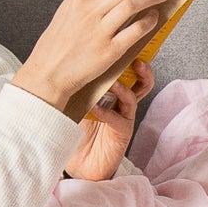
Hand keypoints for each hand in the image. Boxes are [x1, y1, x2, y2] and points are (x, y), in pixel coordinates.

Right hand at [11, 0, 169, 116]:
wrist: (48, 73)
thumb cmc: (57, 45)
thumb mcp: (67, 12)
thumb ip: (89, 2)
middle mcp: (89, 10)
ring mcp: (100, 30)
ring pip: (133, 4)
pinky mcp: (109, 50)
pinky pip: (136, 31)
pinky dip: (149, 21)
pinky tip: (155, 18)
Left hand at [64, 60, 153, 180]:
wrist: (79, 162)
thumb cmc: (77, 130)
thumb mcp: (76, 101)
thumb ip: (78, 84)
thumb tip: (66, 59)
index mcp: (112, 92)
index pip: (126, 71)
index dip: (128, 58)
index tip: (125, 43)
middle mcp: (121, 103)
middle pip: (140, 81)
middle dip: (141, 69)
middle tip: (136, 59)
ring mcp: (124, 117)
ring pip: (134, 96)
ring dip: (125, 88)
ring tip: (115, 82)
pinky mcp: (122, 133)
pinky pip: (118, 119)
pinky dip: (106, 112)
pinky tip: (95, 108)